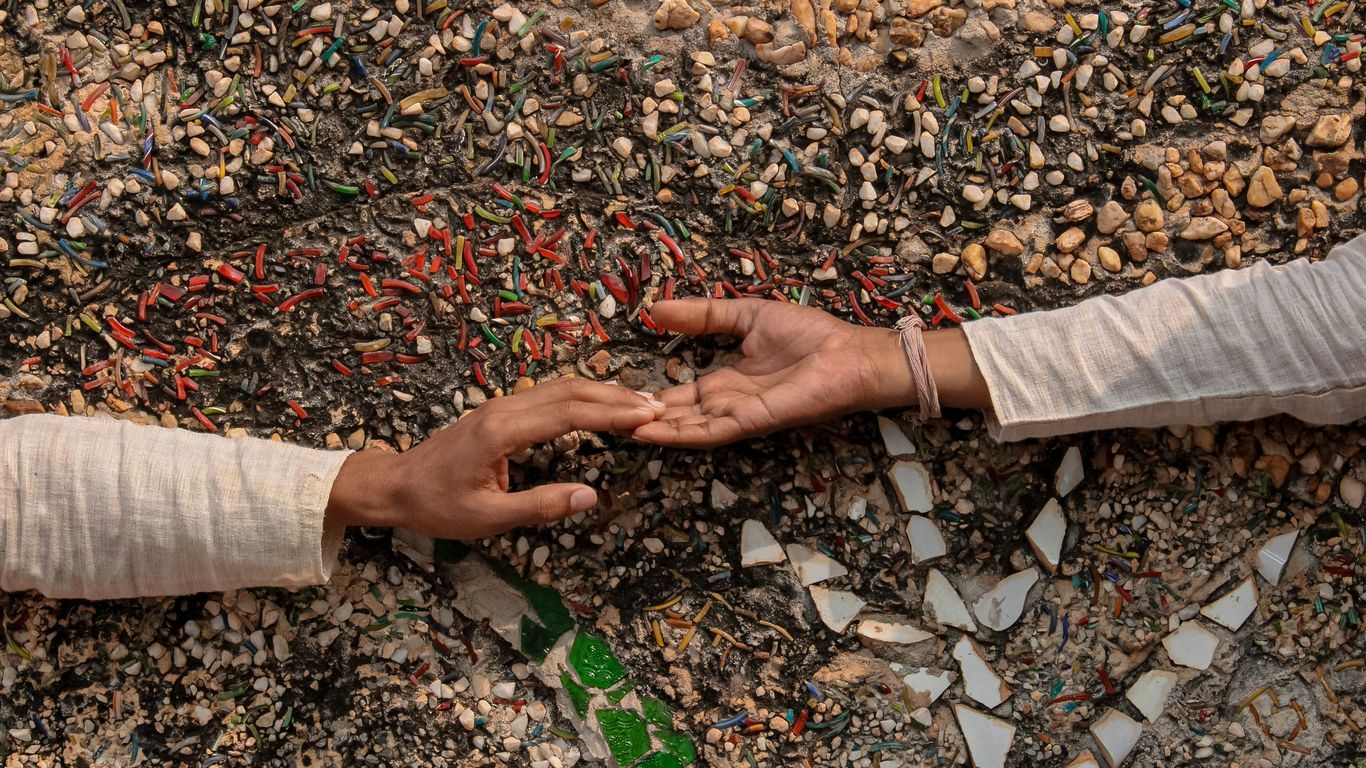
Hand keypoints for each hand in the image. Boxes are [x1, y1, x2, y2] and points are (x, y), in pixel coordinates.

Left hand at [328, 378, 664, 537]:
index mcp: (502, 432)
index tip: (647, 416)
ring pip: (560, 387)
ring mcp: (501, 406)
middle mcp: (504, 410)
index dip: (611, 412)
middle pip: (570, 390)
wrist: (394, 486)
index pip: (569, 412)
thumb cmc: (437, 505)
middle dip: (616, 395)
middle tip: (656, 405)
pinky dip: (581, 396)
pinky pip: (548, 394)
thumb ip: (540, 506)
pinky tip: (599, 404)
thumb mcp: (487, 518)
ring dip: (601, 392)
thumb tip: (589, 496)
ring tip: (638, 402)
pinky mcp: (500, 411)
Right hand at [632, 298, 914, 447]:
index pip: (676, 396)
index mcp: (724, 382)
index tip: (612, 398)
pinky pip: (709, 432)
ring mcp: (737, 416)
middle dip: (639, 419)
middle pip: (674, 417)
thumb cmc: (809, 336)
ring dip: (651, 430)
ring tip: (612, 429)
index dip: (645, 397)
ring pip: (684, 429)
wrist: (850, 354)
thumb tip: (656, 308)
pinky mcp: (752, 421)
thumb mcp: (745, 315)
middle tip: (599, 420)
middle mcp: (725, 404)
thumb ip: (703, 315)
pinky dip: (678, 434)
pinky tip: (648, 432)